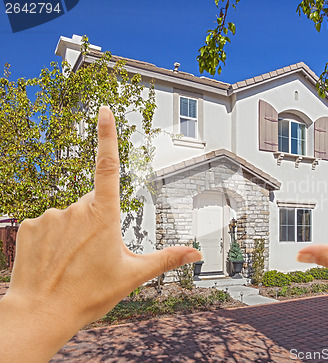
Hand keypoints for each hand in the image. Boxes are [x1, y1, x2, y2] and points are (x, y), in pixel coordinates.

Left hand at [0, 107, 201, 360]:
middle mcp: (75, 209)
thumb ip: (167, 258)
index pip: (108, 166)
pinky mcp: (29, 226)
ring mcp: (49, 216)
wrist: (40, 314)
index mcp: (103, 216)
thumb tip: (197, 253)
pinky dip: (54, 238)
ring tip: (74, 263)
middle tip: (96, 256)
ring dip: (75, 232)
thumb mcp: (133, 276)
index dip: (107, 135)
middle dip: (98, 222)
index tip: (104, 110)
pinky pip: (48, 224)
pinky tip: (55, 261)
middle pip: (93, 204)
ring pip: (70, 215)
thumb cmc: (89, 295)